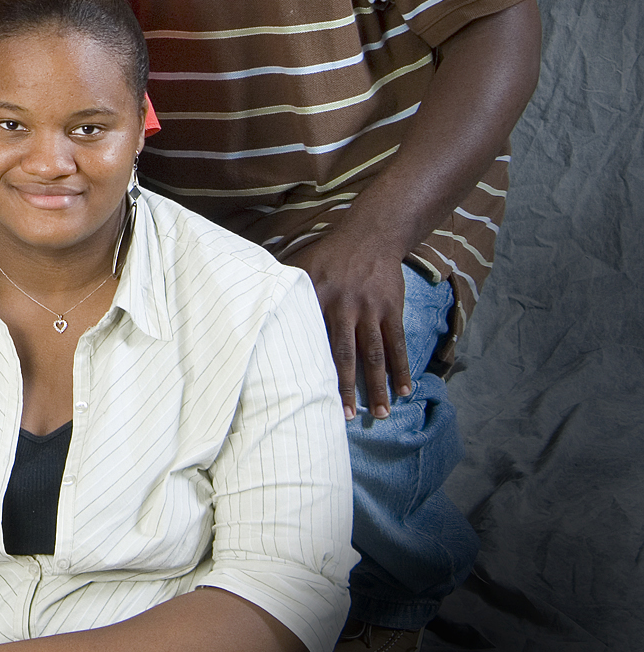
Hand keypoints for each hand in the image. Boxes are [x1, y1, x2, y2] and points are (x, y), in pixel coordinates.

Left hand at [299, 221, 412, 419]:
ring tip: (381, 414)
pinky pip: (398, 343)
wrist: (371, 234)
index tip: (304, 394)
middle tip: (346, 417)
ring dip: (378, 386)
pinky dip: (401, 368)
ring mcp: (371, 308)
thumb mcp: (301, 263)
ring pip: (375, 354)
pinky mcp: (392, 309)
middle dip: (346, 387)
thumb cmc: (330, 254)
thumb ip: (281, 286)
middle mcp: (345, 304)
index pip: (310, 337)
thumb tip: (248, 303)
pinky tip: (404, 390)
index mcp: (317, 296)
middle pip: (344, 353)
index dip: (308, 366)